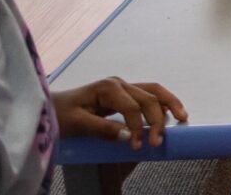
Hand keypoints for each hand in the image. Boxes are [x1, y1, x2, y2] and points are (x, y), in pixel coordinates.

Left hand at [54, 77, 186, 148]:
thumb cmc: (59, 115)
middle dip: (157, 119)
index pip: (133, 108)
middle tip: (158, 142)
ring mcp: (122, 87)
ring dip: (169, 104)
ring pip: (153, 92)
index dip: (138, 127)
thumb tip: (128, 136)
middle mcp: (119, 84)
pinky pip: (147, 96)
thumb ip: (101, 129)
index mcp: (108, 88)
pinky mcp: (122, 94)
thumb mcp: (76, 124)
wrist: (47, 107)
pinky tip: (170, 113)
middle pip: (148, 98)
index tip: (138, 147)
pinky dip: (161, 103)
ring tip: (183, 117)